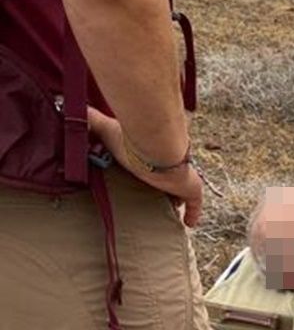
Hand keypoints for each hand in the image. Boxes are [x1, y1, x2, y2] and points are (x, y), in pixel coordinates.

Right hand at [87, 107, 203, 226]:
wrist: (157, 145)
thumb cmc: (132, 136)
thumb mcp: (104, 126)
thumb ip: (88, 118)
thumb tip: (62, 105)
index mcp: (149, 154)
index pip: (148, 164)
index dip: (145, 172)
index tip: (138, 180)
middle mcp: (166, 166)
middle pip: (163, 180)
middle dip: (159, 189)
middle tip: (148, 201)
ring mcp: (181, 178)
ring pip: (178, 194)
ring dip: (173, 202)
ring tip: (162, 215)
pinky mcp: (191, 189)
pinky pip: (195, 205)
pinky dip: (193, 214)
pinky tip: (189, 224)